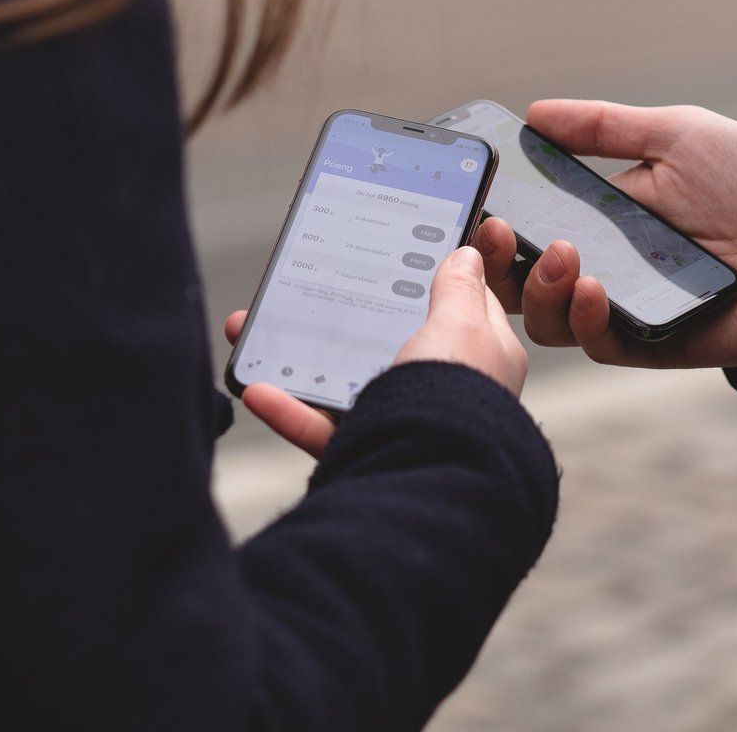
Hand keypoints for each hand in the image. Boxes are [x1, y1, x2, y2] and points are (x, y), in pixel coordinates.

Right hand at [223, 245, 528, 457]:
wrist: (435, 483)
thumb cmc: (459, 400)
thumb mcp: (462, 325)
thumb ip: (458, 289)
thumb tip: (467, 254)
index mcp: (480, 358)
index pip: (458, 306)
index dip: (428, 276)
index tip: (388, 255)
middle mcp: (445, 389)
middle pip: (386, 340)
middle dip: (342, 316)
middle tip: (305, 291)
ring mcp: (405, 422)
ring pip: (344, 382)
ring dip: (298, 358)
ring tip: (256, 332)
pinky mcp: (368, 453)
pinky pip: (320, 427)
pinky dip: (288, 410)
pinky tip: (257, 390)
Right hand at [474, 101, 736, 371]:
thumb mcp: (672, 135)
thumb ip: (603, 127)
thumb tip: (536, 113)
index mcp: (604, 221)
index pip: (532, 233)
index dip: (500, 227)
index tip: (481, 207)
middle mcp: (610, 269)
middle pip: (529, 284)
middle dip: (503, 265)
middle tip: (502, 235)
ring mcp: (632, 310)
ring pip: (556, 322)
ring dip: (543, 292)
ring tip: (562, 259)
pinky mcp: (660, 344)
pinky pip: (606, 346)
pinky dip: (588, 321)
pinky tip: (591, 290)